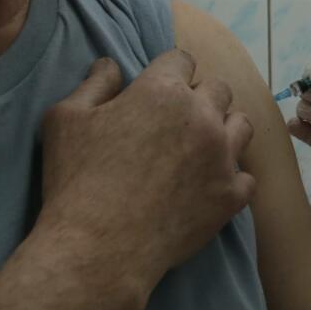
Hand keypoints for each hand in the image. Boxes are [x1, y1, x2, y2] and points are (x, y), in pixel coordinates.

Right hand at [40, 51, 254, 283]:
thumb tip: (111, 65)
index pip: (181, 60)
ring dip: (224, 130)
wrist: (99, 249)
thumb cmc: (75, 181)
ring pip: (241, 126)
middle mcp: (201, 117)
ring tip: (202, 147)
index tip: (159, 87)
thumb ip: (93, 85)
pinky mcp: (230, 197)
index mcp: (162, 91)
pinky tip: (211, 186)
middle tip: (177, 120)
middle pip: (218, 89)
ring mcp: (221, 157)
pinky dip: (231, 179)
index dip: (169, 71)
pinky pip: (247, 177)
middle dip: (200, 97)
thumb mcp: (63, 120)